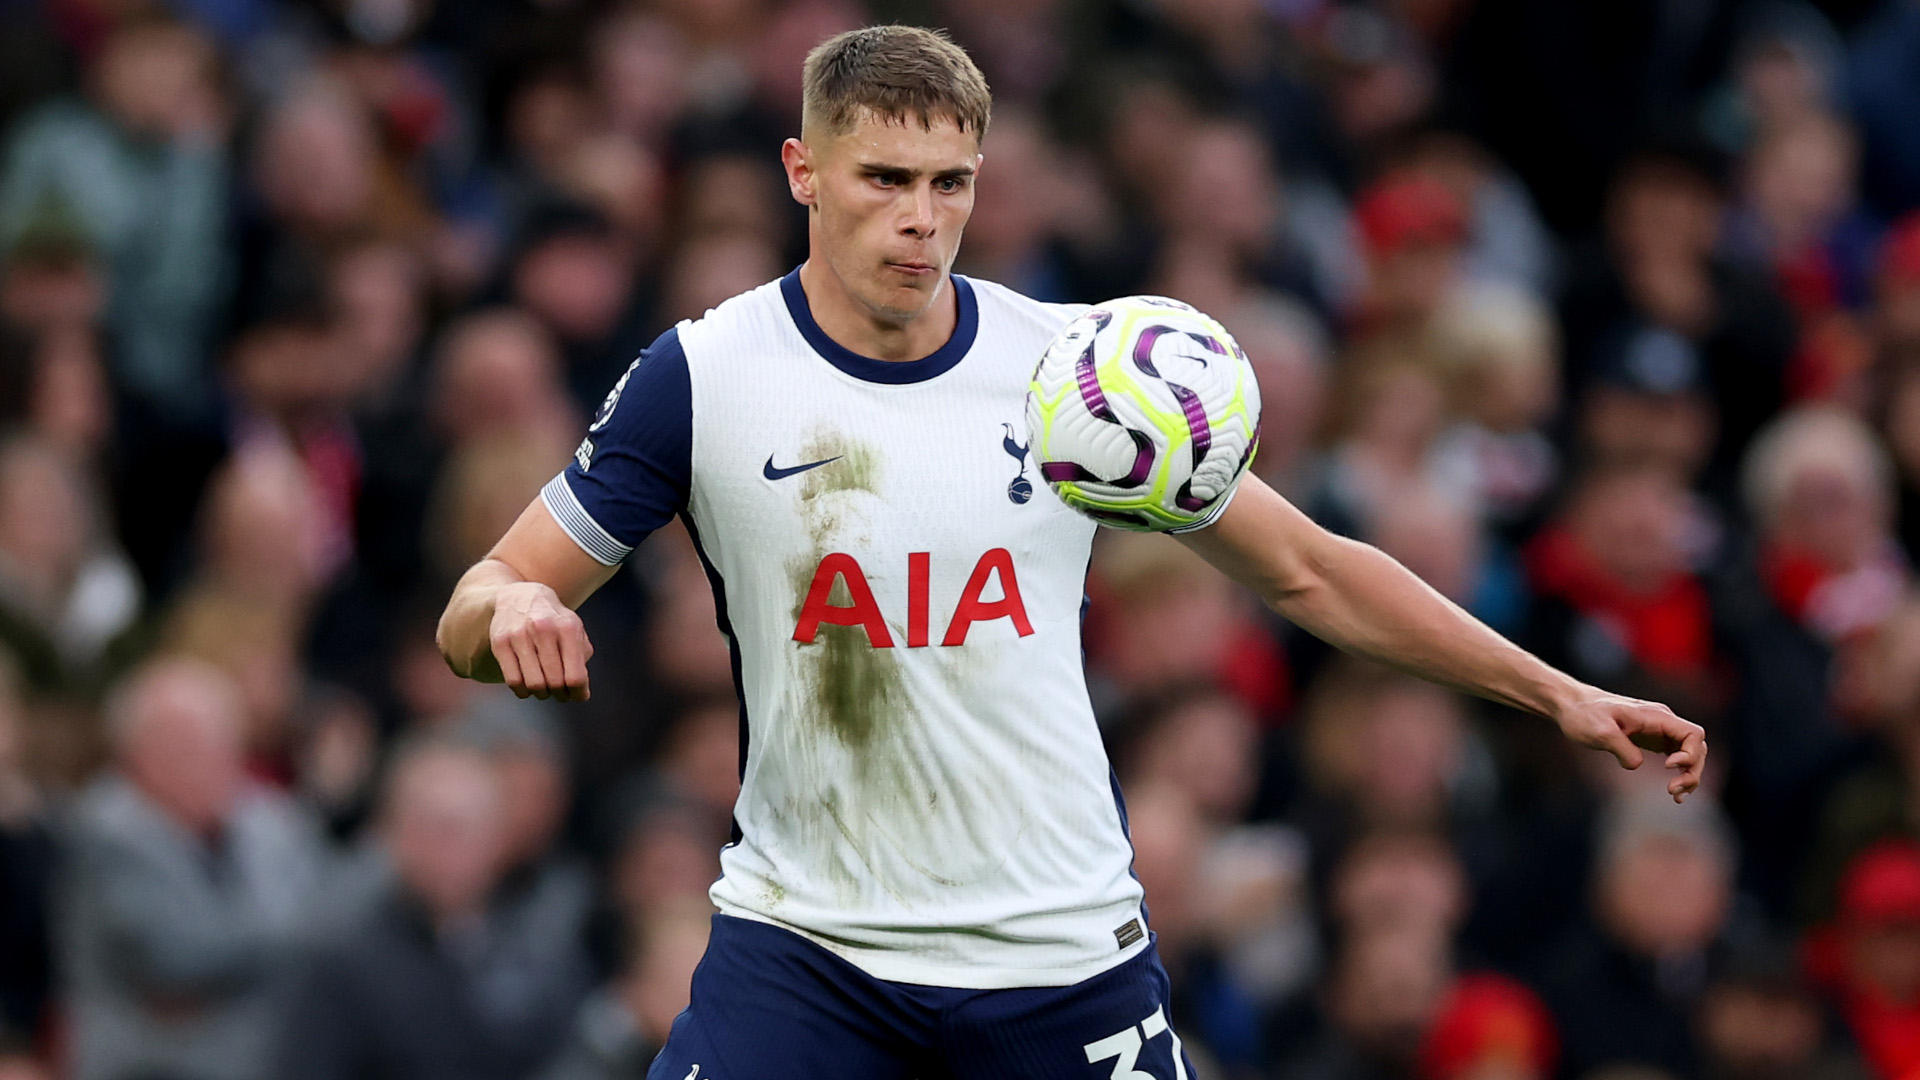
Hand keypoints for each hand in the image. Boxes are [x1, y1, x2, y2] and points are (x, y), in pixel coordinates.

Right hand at [489, 582, 593, 701]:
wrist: (520, 597)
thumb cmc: (553, 620)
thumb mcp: (574, 630)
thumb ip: (582, 657)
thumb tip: (582, 693)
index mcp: (568, 628)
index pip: (576, 675)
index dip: (578, 692)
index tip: (577, 696)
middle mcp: (544, 629)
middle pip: (555, 682)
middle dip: (560, 694)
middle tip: (561, 693)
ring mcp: (519, 635)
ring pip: (534, 684)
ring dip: (542, 694)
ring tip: (545, 689)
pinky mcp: (500, 642)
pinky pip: (513, 681)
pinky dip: (522, 691)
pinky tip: (527, 687)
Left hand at [1553, 690, 1705, 802]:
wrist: (1572, 706)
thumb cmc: (1584, 714)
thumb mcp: (1599, 731)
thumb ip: (1621, 747)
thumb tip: (1637, 765)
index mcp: (1655, 716)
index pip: (1693, 733)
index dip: (1689, 753)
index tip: (1668, 766)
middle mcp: (1662, 722)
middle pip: (1697, 747)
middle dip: (1692, 770)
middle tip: (1672, 790)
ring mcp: (1659, 731)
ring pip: (1690, 754)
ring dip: (1689, 775)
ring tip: (1675, 795)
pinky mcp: (1651, 741)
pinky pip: (1676, 757)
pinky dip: (1680, 774)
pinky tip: (1673, 793)